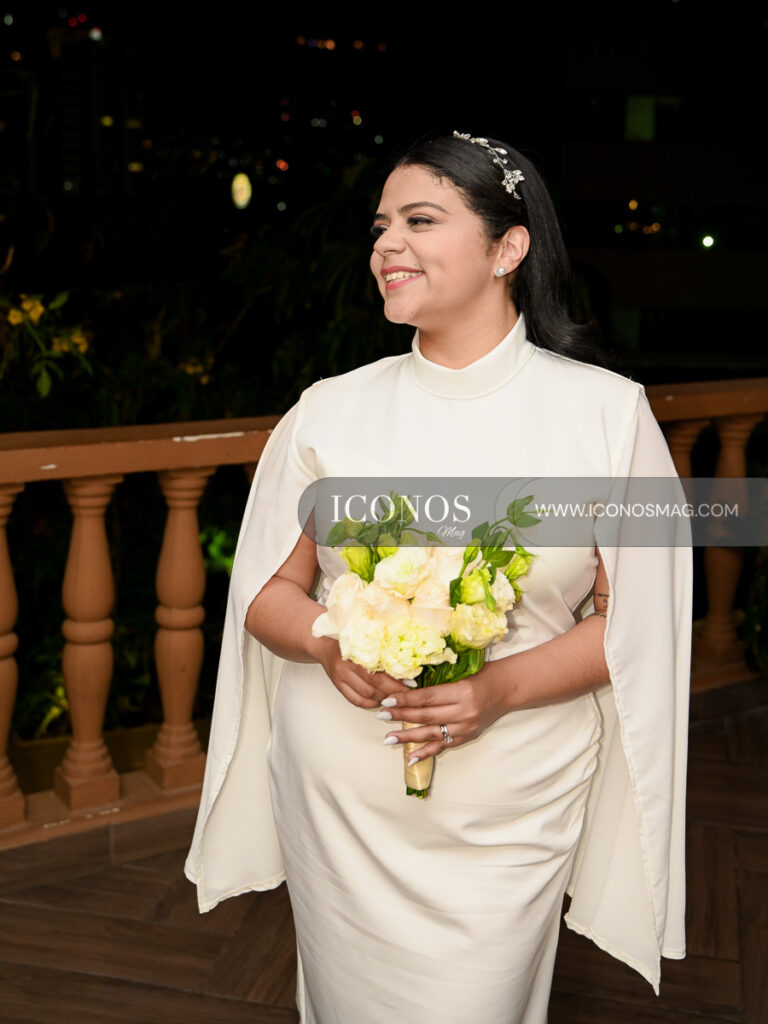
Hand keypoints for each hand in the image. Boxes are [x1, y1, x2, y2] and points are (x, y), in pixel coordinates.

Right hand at [315, 638, 414, 708]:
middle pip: (374, 686)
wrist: (323, 643)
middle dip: (394, 692)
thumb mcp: (364, 640)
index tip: (412, 683)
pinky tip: (380, 701)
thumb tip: (405, 664)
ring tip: (396, 698)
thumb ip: (380, 650)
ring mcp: (340, 678)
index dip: (397, 681)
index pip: (379, 673)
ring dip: (383, 698)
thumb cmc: (348, 640)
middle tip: (409, 694)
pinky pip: (355, 700)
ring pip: (366, 695)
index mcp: (354, 653)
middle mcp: (345, 667)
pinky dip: (369, 703)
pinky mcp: (337, 685)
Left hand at [378, 661, 510, 760]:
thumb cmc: (481, 674)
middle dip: (401, 716)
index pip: (427, 697)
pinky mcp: (467, 736)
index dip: (405, 700)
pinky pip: (443, 746)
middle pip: (426, 716)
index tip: (386, 701)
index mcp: (461, 691)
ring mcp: (466, 727)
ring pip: (432, 734)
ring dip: (408, 736)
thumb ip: (437, 682)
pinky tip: (409, 758)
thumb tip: (405, 685)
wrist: (507, 689)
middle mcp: (464, 711)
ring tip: (388, 738)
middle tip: (381, 716)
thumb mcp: (460, 672)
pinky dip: (426, 752)